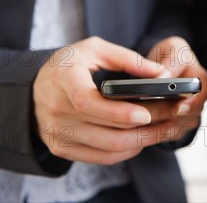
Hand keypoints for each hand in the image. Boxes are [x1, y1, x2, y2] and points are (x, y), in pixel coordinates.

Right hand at [33, 36, 206, 164]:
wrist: (34, 87)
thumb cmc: (69, 64)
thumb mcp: (94, 49)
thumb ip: (127, 59)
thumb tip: (160, 74)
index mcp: (64, 80)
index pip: (87, 102)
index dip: (118, 112)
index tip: (145, 113)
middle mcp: (57, 111)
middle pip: (106, 130)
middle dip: (145, 126)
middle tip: (172, 117)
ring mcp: (58, 133)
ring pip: (108, 148)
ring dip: (142, 141)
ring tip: (166, 128)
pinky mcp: (62, 148)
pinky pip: (102, 157)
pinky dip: (128, 151)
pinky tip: (144, 138)